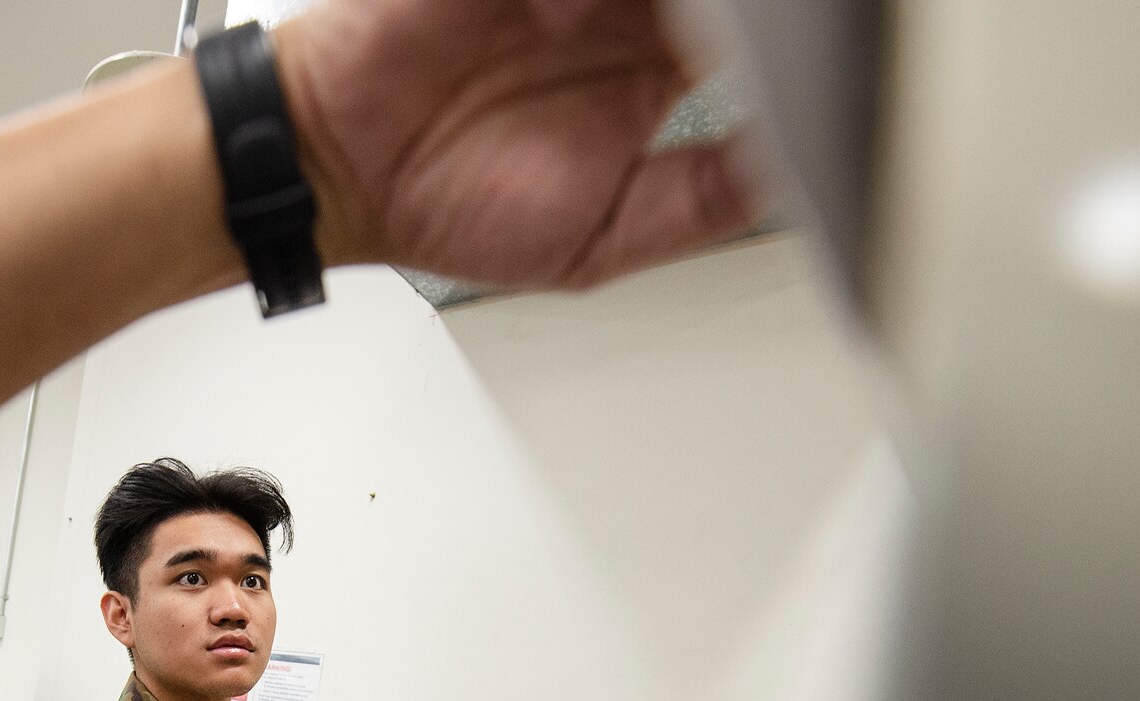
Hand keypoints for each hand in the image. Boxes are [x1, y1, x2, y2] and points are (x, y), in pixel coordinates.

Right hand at [276, 0, 757, 288]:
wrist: (333, 176)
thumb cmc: (450, 206)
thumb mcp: (604, 237)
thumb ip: (704, 199)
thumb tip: (798, 168)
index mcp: (654, 68)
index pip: (748, 27)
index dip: (781, 26)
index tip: (806, 34)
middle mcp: (617, 12)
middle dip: (733, 3)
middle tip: (748, 15)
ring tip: (619, 22)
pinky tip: (568, 11)